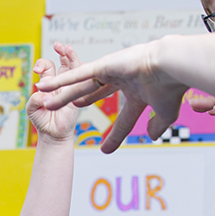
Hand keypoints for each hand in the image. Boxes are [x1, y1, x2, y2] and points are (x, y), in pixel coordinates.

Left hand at [27, 42, 80, 143]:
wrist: (53, 135)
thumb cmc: (42, 121)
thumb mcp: (32, 108)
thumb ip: (34, 99)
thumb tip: (43, 93)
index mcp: (49, 84)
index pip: (47, 67)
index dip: (42, 64)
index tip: (37, 70)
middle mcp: (61, 83)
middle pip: (64, 62)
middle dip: (61, 52)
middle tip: (58, 45)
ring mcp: (71, 88)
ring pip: (74, 69)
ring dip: (72, 57)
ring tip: (68, 48)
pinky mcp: (78, 96)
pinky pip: (83, 82)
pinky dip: (83, 72)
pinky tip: (84, 64)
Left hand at [34, 40, 187, 152]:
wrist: (171, 68)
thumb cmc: (170, 89)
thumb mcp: (165, 114)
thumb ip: (157, 125)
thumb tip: (152, 137)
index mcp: (138, 95)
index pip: (124, 119)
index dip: (115, 136)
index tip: (105, 150)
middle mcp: (122, 82)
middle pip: (92, 96)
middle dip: (75, 103)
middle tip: (62, 112)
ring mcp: (111, 72)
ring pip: (81, 86)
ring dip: (61, 94)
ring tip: (43, 100)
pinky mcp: (103, 65)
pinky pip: (78, 74)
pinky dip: (61, 80)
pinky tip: (47, 85)